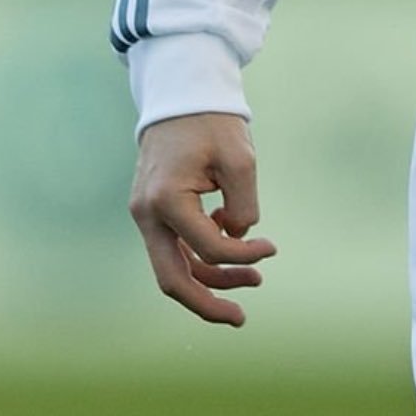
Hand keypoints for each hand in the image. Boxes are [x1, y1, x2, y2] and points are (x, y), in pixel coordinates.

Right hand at [128, 113, 274, 324]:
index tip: (271, 247)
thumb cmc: (212, 124)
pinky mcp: (153, 212)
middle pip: (172, 280)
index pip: (209, 248)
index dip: (245, 256)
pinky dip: (201, 259)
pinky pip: (174, 249)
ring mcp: (145, 215)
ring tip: (254, 281)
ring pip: (173, 268)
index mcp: (167, 199)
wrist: (181, 96)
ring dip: (211, 281)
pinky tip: (232, 248)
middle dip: (208, 304)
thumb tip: (236, 240)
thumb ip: (243, 208)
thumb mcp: (241, 162)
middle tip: (241, 318)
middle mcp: (147, 213)